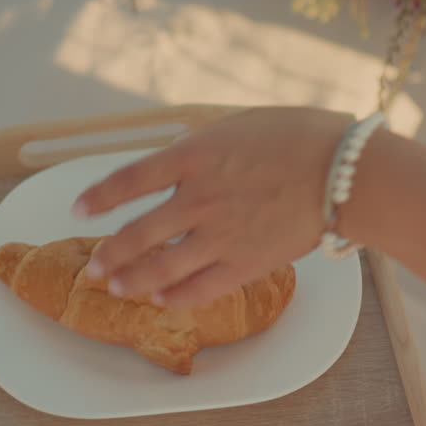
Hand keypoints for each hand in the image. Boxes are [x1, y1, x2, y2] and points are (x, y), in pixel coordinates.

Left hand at [71, 106, 351, 307]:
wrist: (347, 173)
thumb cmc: (305, 137)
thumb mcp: (241, 124)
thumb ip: (206, 144)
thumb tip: (183, 157)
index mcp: (194, 155)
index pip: (129, 180)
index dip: (98, 197)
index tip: (78, 208)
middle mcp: (197, 198)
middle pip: (136, 234)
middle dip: (109, 254)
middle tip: (93, 266)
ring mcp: (219, 235)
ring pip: (160, 269)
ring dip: (134, 282)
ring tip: (118, 289)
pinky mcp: (245, 264)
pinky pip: (199, 289)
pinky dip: (176, 298)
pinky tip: (164, 301)